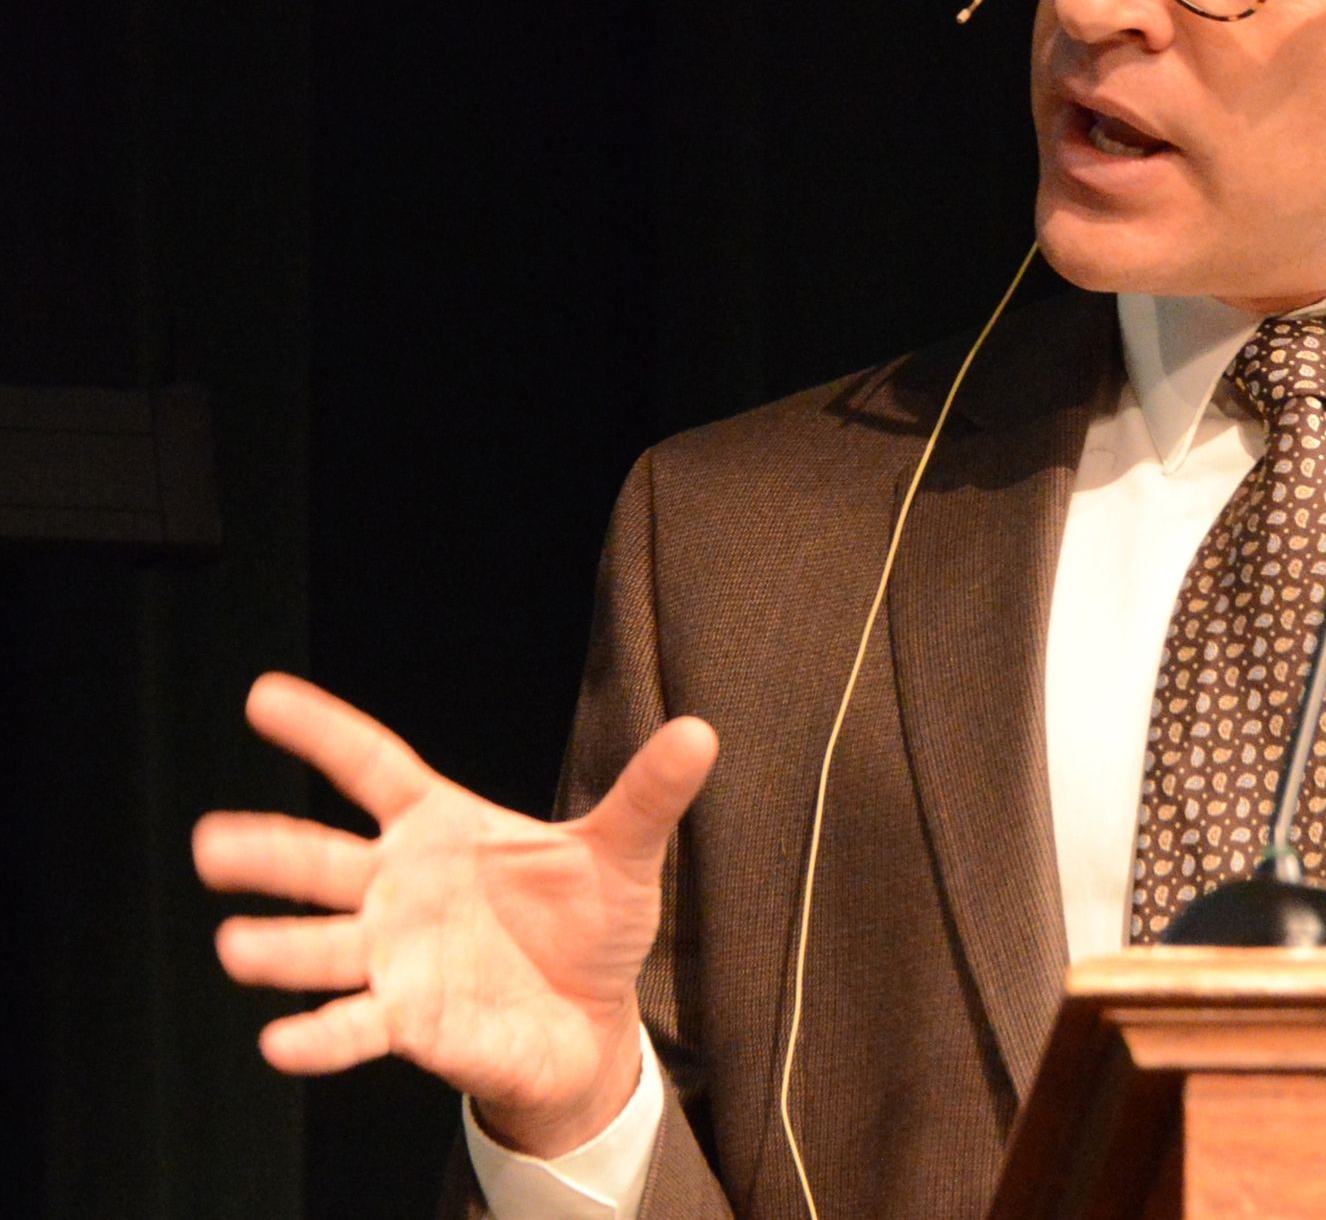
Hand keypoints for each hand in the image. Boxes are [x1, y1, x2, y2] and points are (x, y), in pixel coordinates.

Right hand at [193, 673, 717, 1153]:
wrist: (591, 1019)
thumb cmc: (588, 924)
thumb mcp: (624, 851)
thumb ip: (648, 793)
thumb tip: (699, 733)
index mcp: (441, 826)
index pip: (371, 766)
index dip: (322, 732)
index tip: (263, 697)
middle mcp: (400, 887)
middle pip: (323, 860)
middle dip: (266, 851)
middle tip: (211, 841)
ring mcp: (396, 955)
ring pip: (324, 947)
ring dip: (280, 948)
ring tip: (236, 945)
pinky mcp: (409, 1020)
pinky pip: (355, 1026)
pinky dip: (320, 1035)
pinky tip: (282, 1041)